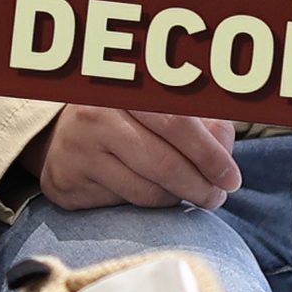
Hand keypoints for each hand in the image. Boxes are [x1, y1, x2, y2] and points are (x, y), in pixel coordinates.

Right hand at [27, 107, 241, 211]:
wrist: (61, 131)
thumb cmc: (126, 116)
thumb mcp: (164, 105)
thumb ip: (202, 120)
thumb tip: (224, 150)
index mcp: (126, 87)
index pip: (180, 124)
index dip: (211, 155)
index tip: (231, 177)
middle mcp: (96, 115)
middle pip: (165, 163)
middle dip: (200, 186)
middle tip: (217, 197)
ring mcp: (78, 149)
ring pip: (147, 190)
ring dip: (178, 198)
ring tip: (192, 194)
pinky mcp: (69, 182)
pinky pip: (125, 204)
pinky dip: (150, 203)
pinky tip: (158, 193)